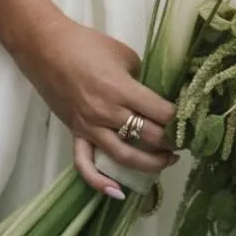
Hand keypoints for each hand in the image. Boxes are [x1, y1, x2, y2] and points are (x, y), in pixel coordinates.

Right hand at [16, 13, 175, 197]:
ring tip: (166, 161)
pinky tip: (116, 191)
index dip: (180, 120)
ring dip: (150, 164)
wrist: (45, 48)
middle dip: (172, 142)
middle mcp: (108, 113)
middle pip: (149, 137)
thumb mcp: (124, 55)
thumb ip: (140, 79)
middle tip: (185, 140)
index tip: (190, 121)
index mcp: (122, 90)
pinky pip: (85, 164)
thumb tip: (152, 96)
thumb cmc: (85, 45)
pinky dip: (99, 182)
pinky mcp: (75, 133)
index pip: (161, 114)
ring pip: (125, 156)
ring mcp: (90, 127)